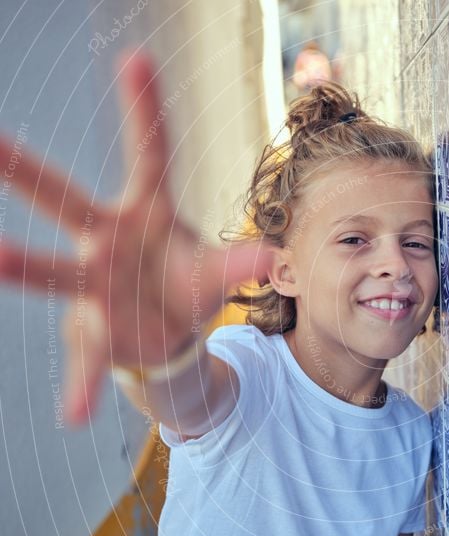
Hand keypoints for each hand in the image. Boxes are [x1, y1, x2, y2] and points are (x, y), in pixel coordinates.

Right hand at [0, 48, 272, 426]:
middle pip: (66, 200)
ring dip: (23, 264)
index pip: (149, 154)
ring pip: (53, 270)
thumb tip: (276, 257)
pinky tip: (74, 415)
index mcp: (148, 212)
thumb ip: (241, 262)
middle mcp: (108, 240)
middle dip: (28, 172)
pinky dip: (83, 387)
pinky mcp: (94, 329)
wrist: (169, 330)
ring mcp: (93, 283)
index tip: (138, 60)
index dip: (145, 110)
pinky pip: (86, 360)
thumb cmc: (189, 283)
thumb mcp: (219, 271)